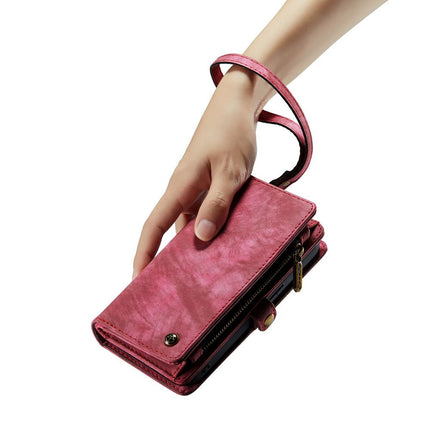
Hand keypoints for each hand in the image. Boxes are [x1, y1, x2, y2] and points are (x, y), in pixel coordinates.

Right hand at [132, 67, 263, 278]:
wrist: (235, 108)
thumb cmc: (231, 135)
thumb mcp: (230, 171)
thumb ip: (217, 203)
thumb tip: (201, 237)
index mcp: (180, 186)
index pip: (154, 226)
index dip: (143, 253)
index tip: (137, 278)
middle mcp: (182, 191)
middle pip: (166, 231)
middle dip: (163, 259)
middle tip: (169, 288)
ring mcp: (194, 190)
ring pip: (187, 225)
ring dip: (190, 247)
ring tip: (199, 275)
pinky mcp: (207, 188)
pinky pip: (203, 215)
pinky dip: (208, 232)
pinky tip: (221, 246)